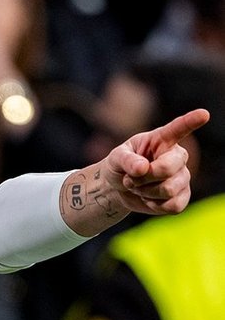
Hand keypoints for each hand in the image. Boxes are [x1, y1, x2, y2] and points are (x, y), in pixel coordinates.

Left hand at [62, 108, 209, 235]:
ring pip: (168, 190)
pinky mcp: (182, 197)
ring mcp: (182, 177)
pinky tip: (148, 198)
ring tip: (137, 187)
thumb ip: (126, 160)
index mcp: (162, 140)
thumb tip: (142, 168)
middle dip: (143, 177)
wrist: (118, 188)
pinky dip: (153, 205)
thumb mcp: (115, 158)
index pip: (178, 129)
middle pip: (167, 168)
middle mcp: (177, 157)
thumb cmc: (119, 166)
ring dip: (145, 192)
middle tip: (130, 178)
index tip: (204, 114)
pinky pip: (172, 205)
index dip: (191, 121)